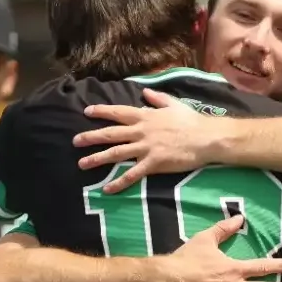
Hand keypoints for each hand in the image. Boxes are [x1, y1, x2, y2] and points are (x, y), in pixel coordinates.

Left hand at [75, 89, 224, 192]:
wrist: (207, 138)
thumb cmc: (192, 121)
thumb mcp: (174, 104)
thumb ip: (157, 99)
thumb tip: (145, 93)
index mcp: (146, 116)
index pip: (118, 112)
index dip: (102, 111)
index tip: (87, 111)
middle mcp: (141, 131)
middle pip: (110, 134)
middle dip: (91, 137)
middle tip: (75, 141)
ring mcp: (146, 148)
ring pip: (116, 153)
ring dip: (97, 159)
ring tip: (82, 164)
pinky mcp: (153, 163)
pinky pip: (132, 174)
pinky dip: (119, 182)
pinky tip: (107, 188)